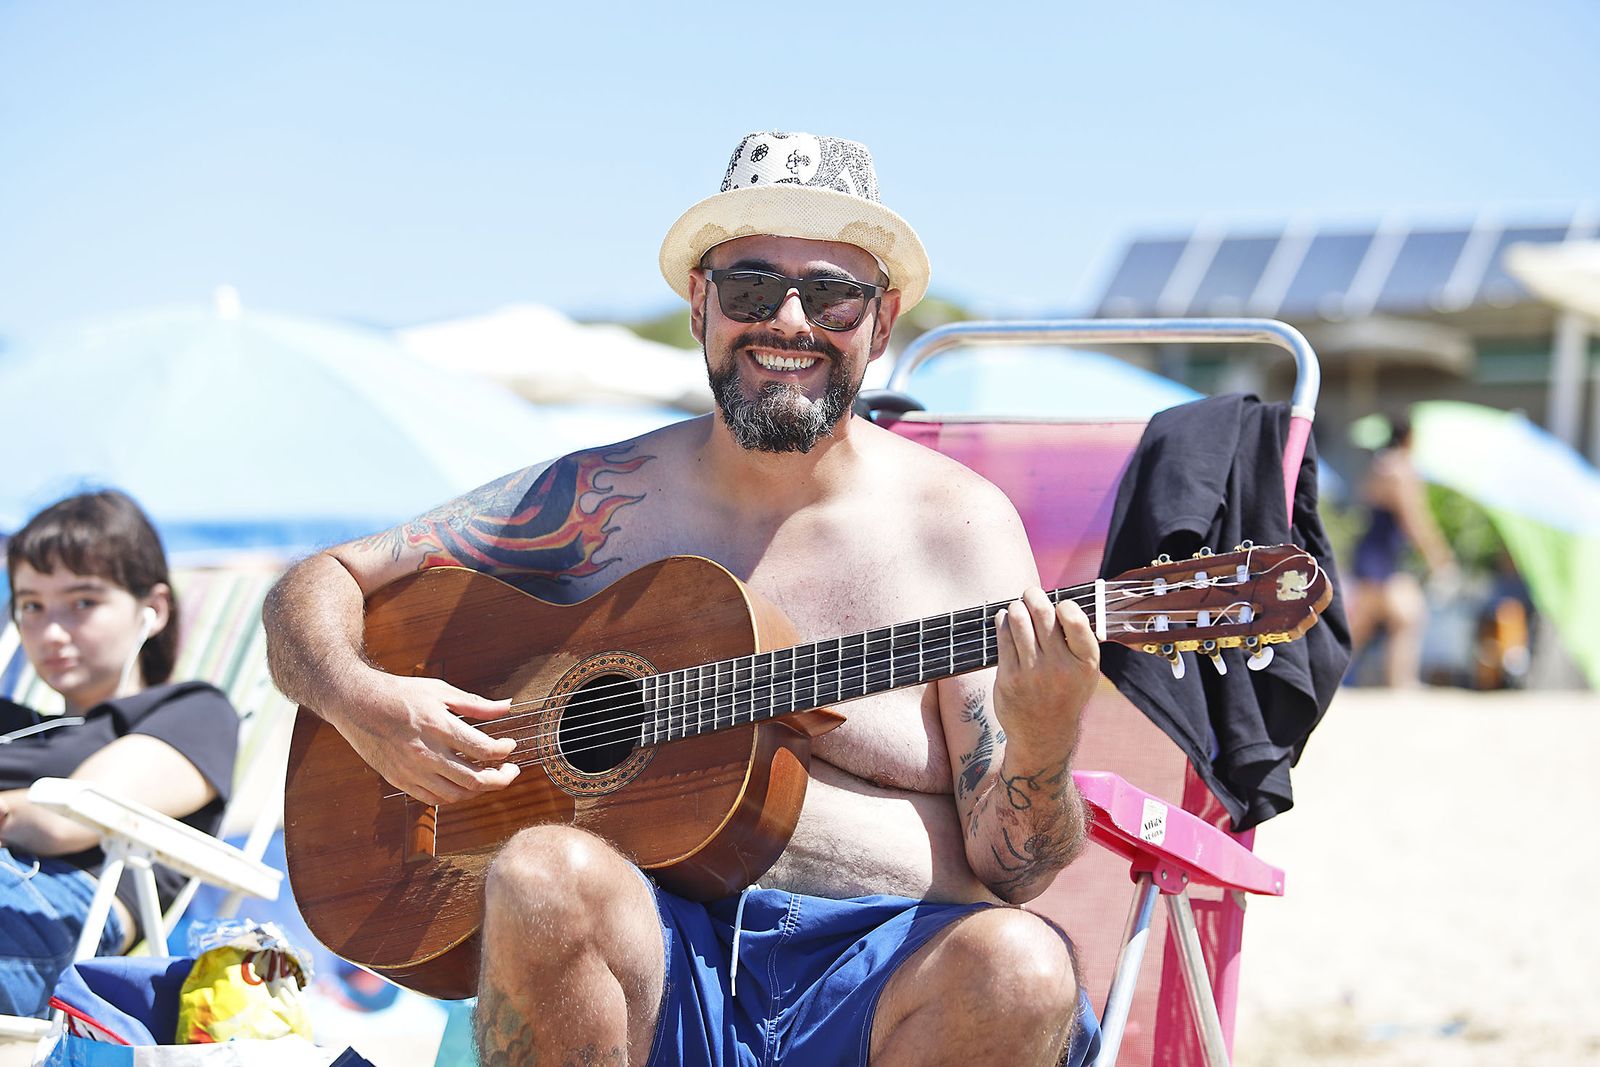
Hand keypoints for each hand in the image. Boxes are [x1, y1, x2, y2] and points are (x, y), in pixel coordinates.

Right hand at [328, 669, 519, 806]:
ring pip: (456, 794)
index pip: (483, 749)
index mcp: (438, 726)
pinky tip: (462, 784)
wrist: (356, 703)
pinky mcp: (399, 781)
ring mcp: (411, 771)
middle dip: (501, 779)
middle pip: (474, 779)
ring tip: (489, 778)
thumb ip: (475, 704)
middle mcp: (425, 753)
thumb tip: (507, 706)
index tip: (510, 746)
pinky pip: (433, 800)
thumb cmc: (399, 694)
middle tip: (511, 771)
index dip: (504, 751)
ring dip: (479, 790)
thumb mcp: (440, 690)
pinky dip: (454, 796)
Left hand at [992, 588, 1099, 756]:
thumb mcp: (1085, 672)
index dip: (1064, 605)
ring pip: (1019, 621)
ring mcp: (1033, 673)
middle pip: (1043, 615)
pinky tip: (1004, 619)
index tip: (1059, 606)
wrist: (1044, 734)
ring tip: (1017, 607)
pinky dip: (1002, 622)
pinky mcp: (1009, 678)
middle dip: (1034, 596)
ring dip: (1016, 608)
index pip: (1075, 620)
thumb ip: (1078, 641)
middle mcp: (1060, 667)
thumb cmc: (1066, 693)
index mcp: (1086, 663)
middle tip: (1030, 593)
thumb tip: (1057, 601)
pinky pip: (1003, 638)